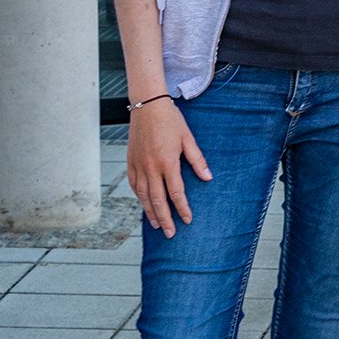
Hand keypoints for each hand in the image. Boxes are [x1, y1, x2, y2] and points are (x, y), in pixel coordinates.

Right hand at [128, 99, 209, 237]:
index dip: (182, 208)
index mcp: (166, 162)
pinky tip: (143, 204)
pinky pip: (133, 184)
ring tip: (157, 225)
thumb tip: (208, 178)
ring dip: (150, 212)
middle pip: (157, 199)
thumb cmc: (170, 120)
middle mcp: (150, 167)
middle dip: (164, 218)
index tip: (187, 220)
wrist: (147, 105)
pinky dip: (138, 197)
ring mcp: (138, 165)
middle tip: (170, 233)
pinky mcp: (130, 161)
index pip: (175, 192)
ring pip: (142, 195)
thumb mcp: (188, 138)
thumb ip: (197, 160)